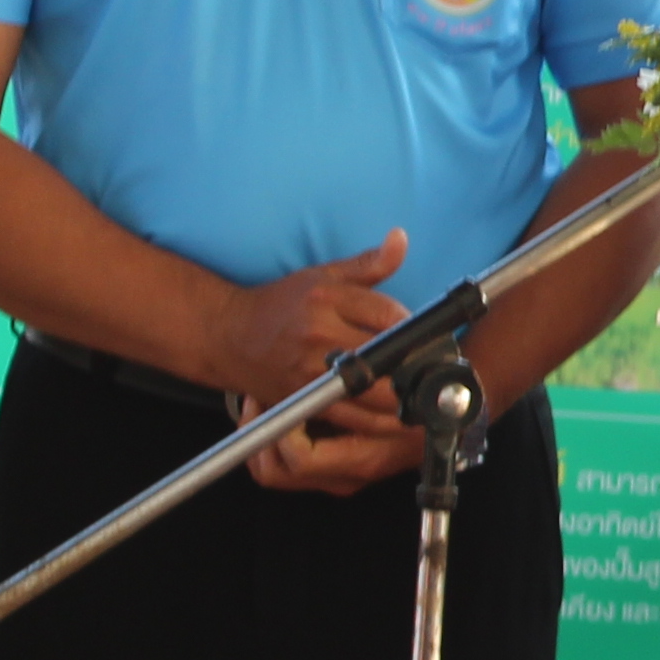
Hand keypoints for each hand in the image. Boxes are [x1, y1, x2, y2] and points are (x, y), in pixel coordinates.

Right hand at [194, 233, 420, 495]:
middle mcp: (319, 335)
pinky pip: (354, 419)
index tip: (424, 336)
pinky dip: (380, 421)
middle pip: (388, 356)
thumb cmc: (280, 305)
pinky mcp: (306, 401)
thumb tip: (401, 238)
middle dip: (416, 364)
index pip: (390, 315)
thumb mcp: (323, 275)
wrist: (229, 338)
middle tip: (430, 368)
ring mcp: (311, 372)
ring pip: (375, 393)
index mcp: (326, 299)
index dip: (416, 328)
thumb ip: (368, 264)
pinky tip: (395, 415)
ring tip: (417, 392)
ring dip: (405, 397)